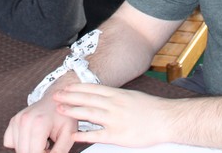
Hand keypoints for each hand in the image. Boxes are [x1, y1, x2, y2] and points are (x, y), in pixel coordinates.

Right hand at [4, 82, 80, 152]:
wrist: (56, 99)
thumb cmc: (64, 116)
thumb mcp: (68, 134)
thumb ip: (59, 151)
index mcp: (39, 123)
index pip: (35, 152)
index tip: (51, 149)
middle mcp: (24, 120)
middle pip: (24, 152)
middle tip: (48, 146)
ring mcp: (16, 120)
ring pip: (18, 149)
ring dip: (29, 149)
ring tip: (42, 140)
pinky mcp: (13, 121)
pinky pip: (9, 142)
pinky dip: (20, 144)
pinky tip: (32, 137)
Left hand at [57, 83, 172, 148]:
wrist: (166, 119)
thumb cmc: (151, 108)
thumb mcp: (131, 96)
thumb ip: (116, 97)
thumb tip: (102, 96)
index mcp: (117, 94)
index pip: (91, 89)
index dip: (76, 88)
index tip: (65, 87)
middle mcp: (114, 105)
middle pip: (86, 99)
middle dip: (69, 97)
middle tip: (55, 96)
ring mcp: (115, 120)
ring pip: (89, 114)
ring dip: (72, 111)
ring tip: (60, 110)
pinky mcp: (118, 135)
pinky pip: (97, 135)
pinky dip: (84, 135)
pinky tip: (74, 136)